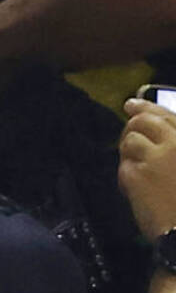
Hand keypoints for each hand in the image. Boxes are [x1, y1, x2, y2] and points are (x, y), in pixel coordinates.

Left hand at [119, 99, 175, 239]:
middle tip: (127, 130)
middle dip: (132, 124)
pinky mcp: (135, 175)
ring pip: (129, 140)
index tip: (132, 104)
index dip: (146, 107)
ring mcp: (155, 158)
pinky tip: (136, 188)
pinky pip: (123, 164)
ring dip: (129, 152)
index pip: (167, 115)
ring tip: (138, 168)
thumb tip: (161, 137)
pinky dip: (127, 174)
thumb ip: (173, 149)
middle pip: (143, 121)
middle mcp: (175, 144)